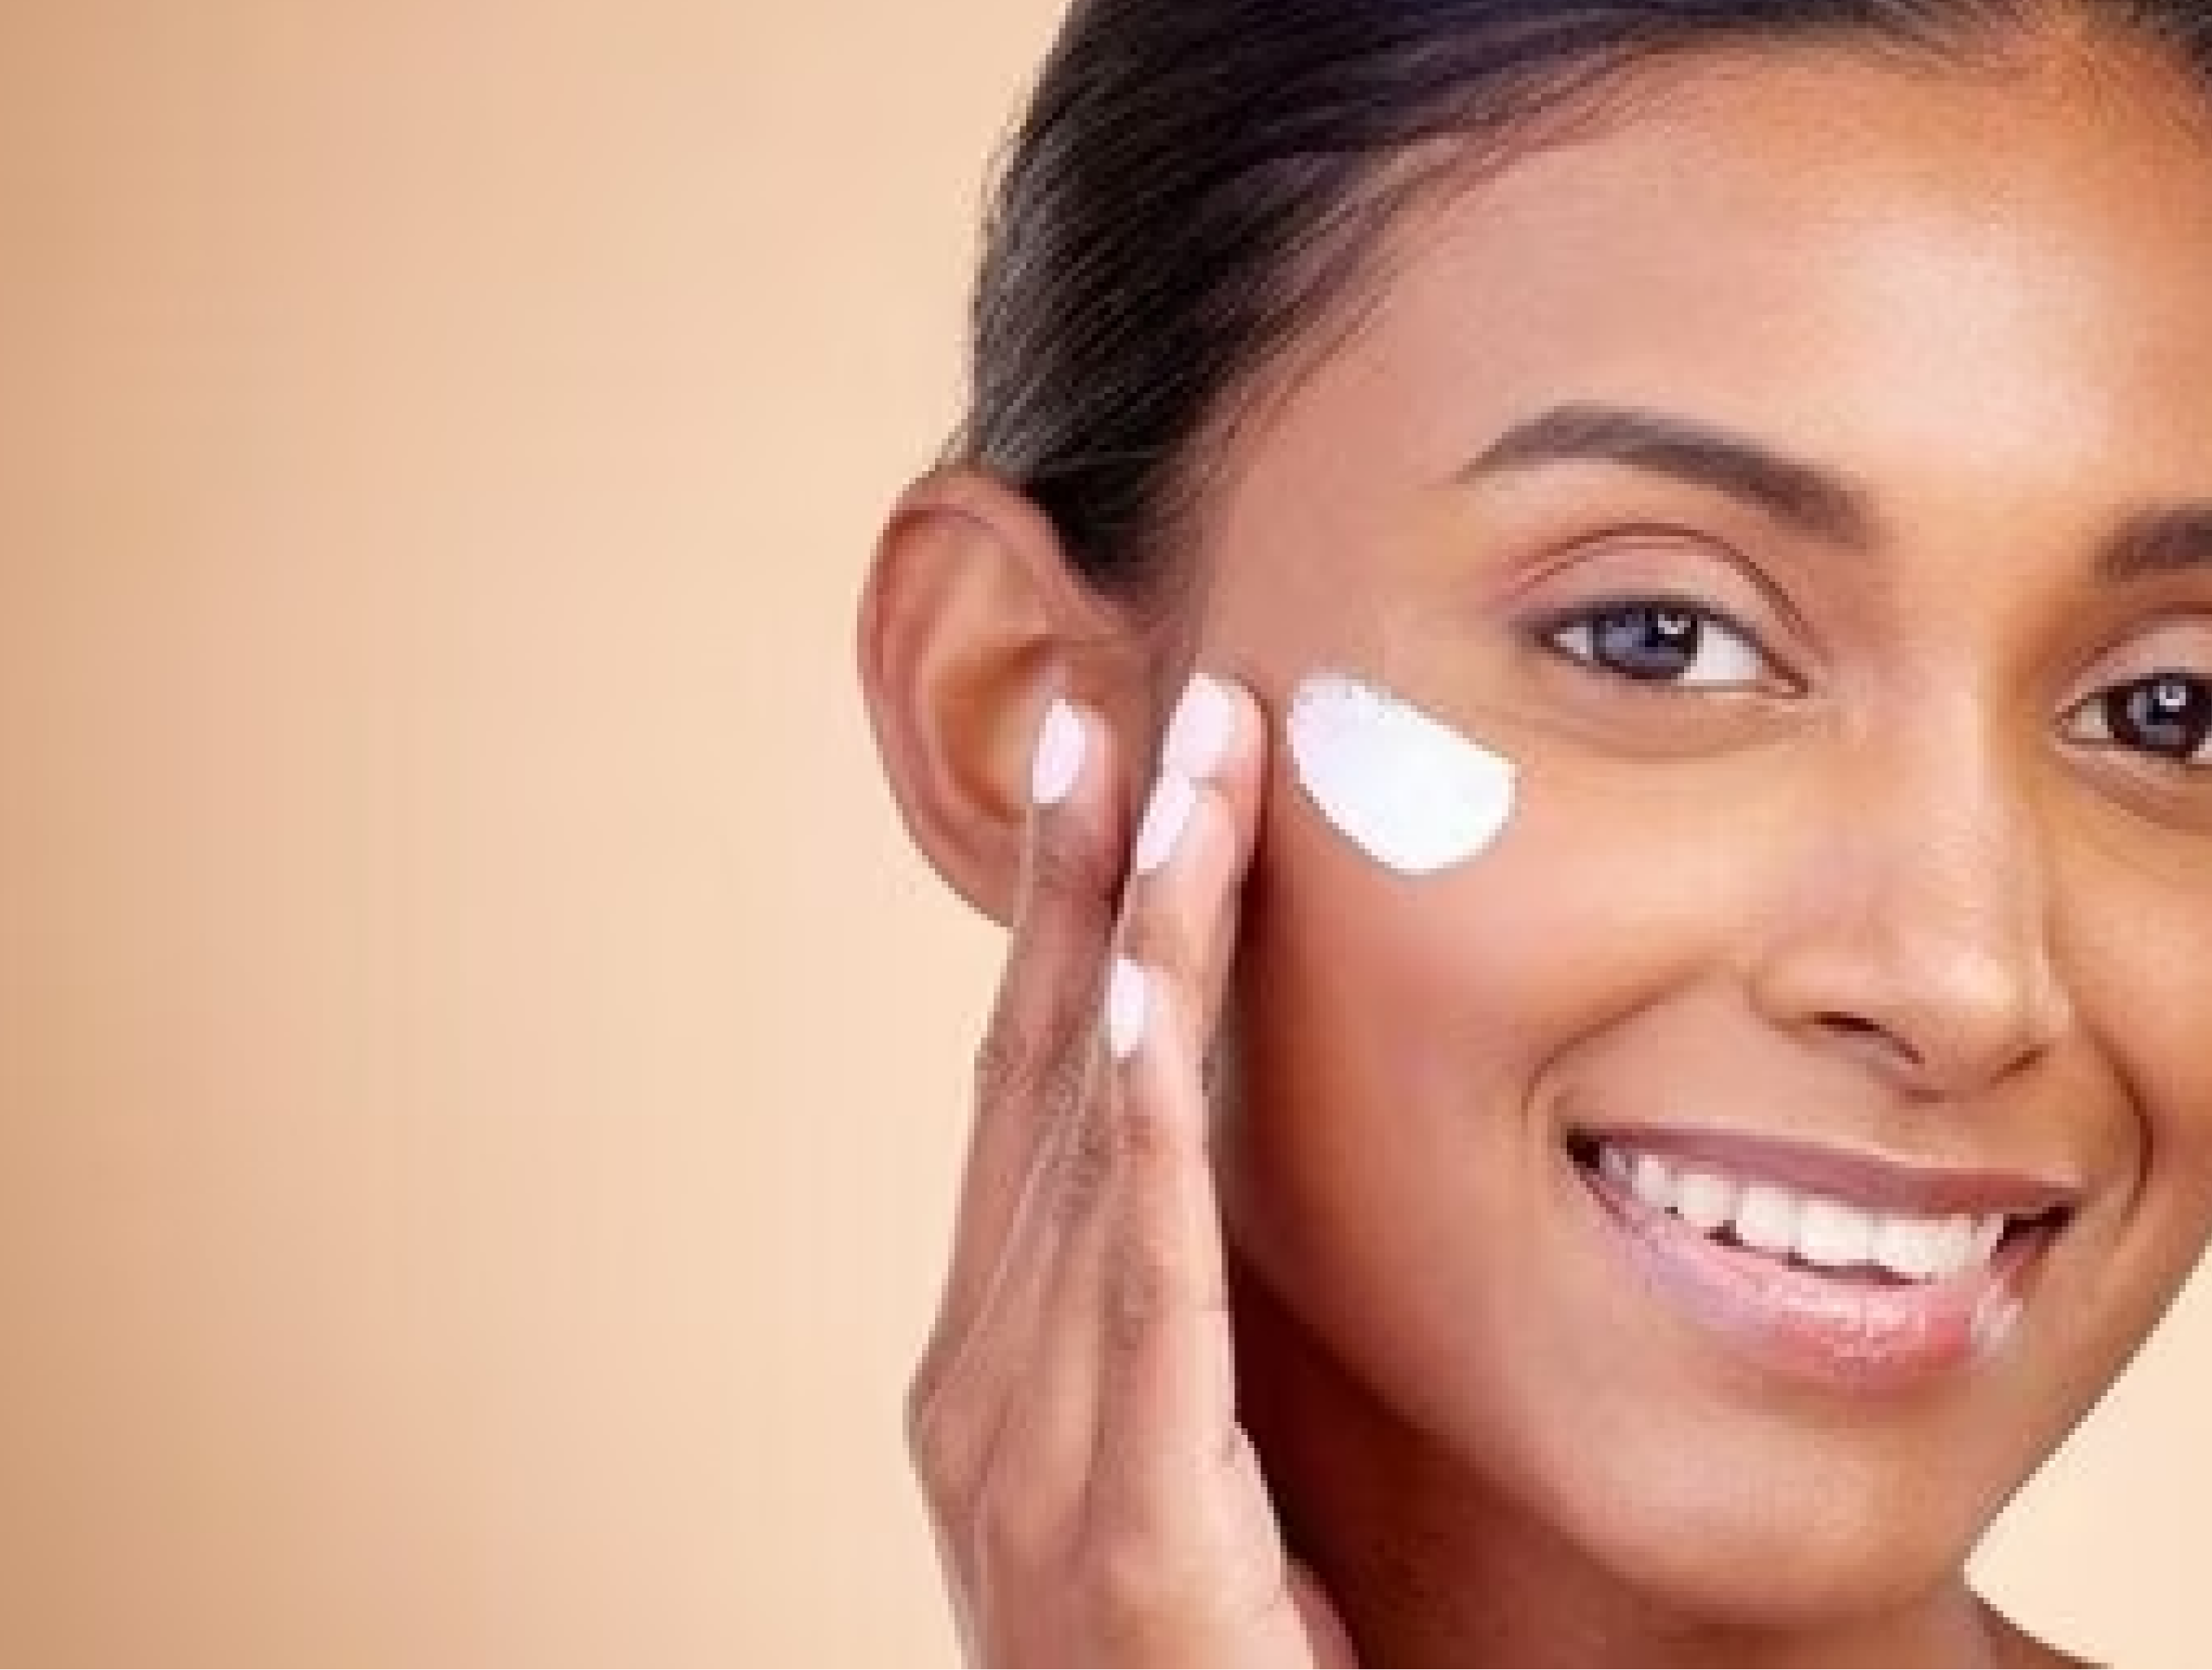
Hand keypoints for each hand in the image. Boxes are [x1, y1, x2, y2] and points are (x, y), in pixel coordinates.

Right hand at [905, 675, 1353, 1667]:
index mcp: (994, 1358)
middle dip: (1095, 879)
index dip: (1069, 922)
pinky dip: (1137, 1128)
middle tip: (1131, 699)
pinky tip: (1146, 1005)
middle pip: (1044, 1073)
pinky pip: (1137, 1281)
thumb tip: (1227, 1188)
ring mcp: (1032, 1445)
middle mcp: (983, 1378)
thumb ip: (1172, 1333)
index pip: (1033, 1092)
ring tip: (1183, 774)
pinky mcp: (1126, 1511)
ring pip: (1088, 1135)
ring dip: (1139, 937)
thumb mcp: (1172, 1466)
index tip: (1109, 767)